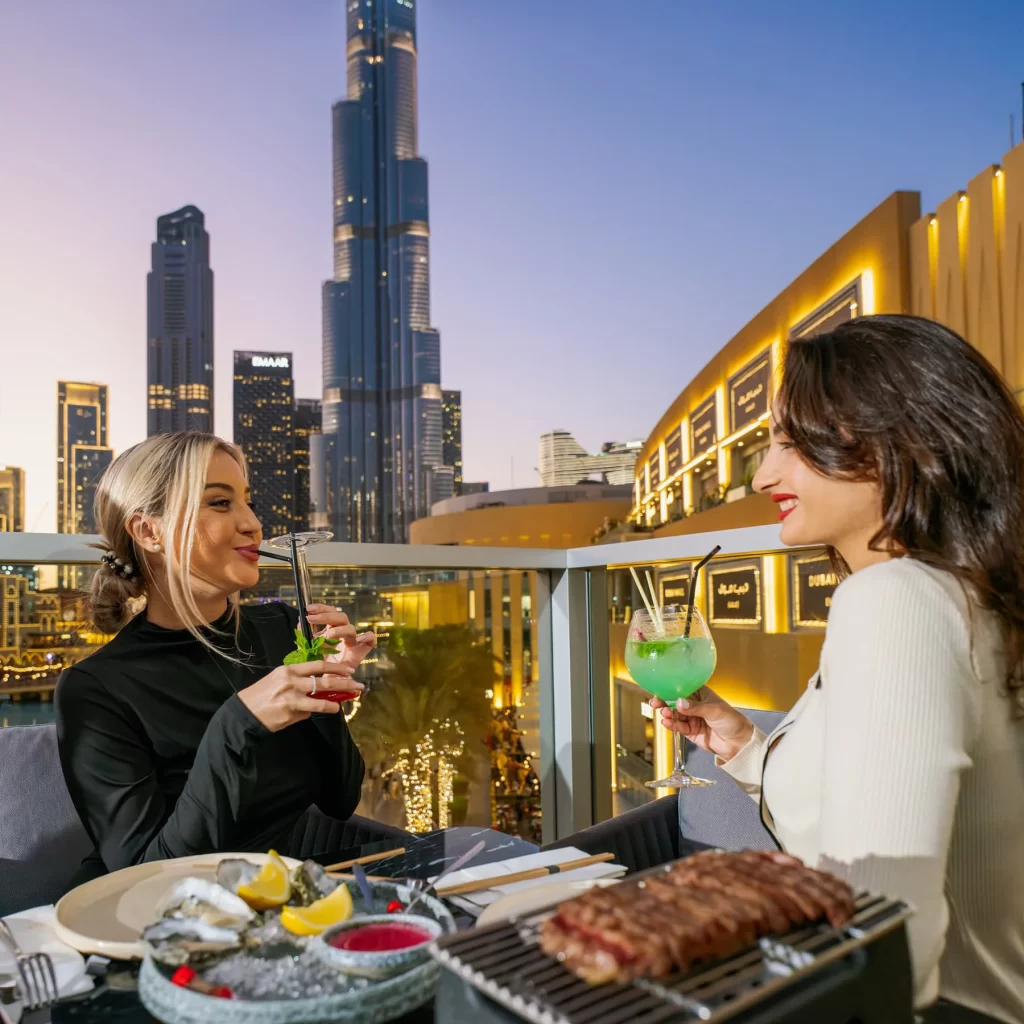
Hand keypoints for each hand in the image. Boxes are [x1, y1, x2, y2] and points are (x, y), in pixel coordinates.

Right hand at [237, 661, 364, 731]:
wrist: (244, 712)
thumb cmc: (263, 696)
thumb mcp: (279, 681)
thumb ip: (299, 683)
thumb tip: (318, 691)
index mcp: (289, 669)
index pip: (317, 664)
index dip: (336, 667)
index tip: (349, 670)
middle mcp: (291, 679)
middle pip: (324, 678)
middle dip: (344, 681)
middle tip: (357, 684)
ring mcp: (292, 695)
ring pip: (321, 695)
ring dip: (338, 697)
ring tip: (349, 699)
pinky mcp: (290, 710)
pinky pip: (312, 709)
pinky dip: (325, 708)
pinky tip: (333, 709)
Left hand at [306, 604, 376, 671]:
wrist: (328, 682)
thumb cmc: (320, 665)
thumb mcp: (308, 649)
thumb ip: (304, 635)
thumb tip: (300, 621)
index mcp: (332, 629)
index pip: (330, 612)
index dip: (321, 608)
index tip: (308, 609)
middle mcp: (343, 633)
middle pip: (340, 616)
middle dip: (325, 616)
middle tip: (311, 618)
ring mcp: (353, 641)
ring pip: (350, 627)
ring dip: (338, 630)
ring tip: (327, 636)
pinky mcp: (361, 651)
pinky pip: (370, 640)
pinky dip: (367, 637)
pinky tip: (359, 639)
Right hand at [649, 687, 753, 762]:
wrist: (739, 743)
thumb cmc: (732, 721)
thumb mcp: (714, 710)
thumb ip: (696, 707)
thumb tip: (679, 702)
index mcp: (701, 694)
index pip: (683, 689)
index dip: (670, 689)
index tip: (660, 689)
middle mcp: (694, 705)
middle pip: (675, 702)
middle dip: (665, 702)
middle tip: (655, 702)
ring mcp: (692, 719)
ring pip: (675, 715)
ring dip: (668, 714)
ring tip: (664, 714)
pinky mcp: (690, 732)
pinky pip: (678, 727)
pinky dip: (672, 725)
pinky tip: (667, 723)